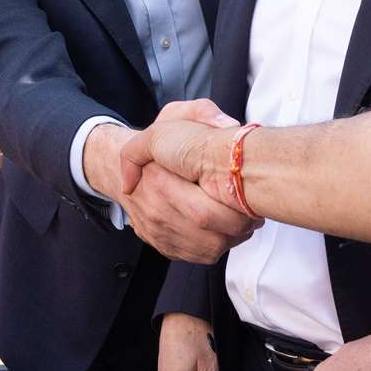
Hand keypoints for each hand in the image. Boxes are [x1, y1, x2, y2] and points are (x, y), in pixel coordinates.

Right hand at [87, 100, 255, 262]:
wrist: (116, 167)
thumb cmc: (157, 143)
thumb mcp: (176, 114)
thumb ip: (202, 113)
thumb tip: (229, 126)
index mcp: (162, 181)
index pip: (206, 212)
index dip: (236, 211)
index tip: (248, 199)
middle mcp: (157, 212)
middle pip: (212, 234)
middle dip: (241, 225)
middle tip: (254, 212)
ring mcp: (158, 232)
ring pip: (209, 249)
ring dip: (234, 237)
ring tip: (244, 220)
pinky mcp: (163, 245)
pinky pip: (198, 256)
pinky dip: (219, 246)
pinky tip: (226, 229)